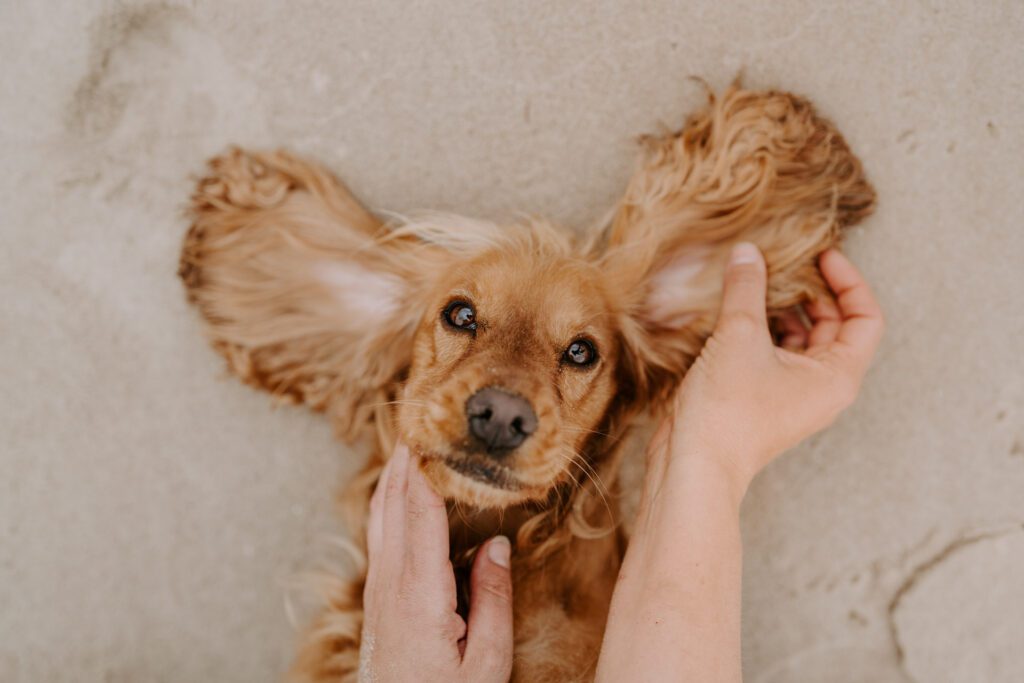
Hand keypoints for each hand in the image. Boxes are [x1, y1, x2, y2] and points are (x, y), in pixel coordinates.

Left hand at [360, 443, 513, 682]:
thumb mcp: (486, 662)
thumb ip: (493, 599)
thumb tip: (497, 545)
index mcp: (419, 593)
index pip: (420, 511)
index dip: (426, 465)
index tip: (434, 427)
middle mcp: (390, 581)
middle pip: (392, 500)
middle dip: (405, 454)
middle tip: (421, 412)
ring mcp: (378, 586)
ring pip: (380, 511)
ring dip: (394, 471)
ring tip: (412, 438)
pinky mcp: (377, 594)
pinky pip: (380, 530)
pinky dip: (390, 497)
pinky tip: (401, 488)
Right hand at [650, 243, 884, 500]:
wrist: (695, 464)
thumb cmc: (728, 410)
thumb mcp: (740, 336)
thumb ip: (746, 288)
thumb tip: (747, 253)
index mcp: (837, 375)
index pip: (866, 317)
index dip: (848, 281)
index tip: (820, 256)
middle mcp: (823, 386)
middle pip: (835, 326)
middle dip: (812, 291)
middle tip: (785, 263)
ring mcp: (793, 394)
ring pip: (802, 339)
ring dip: (783, 309)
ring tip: (756, 282)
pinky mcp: (764, 397)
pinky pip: (775, 353)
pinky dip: (763, 328)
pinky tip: (736, 310)